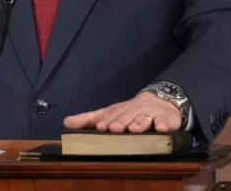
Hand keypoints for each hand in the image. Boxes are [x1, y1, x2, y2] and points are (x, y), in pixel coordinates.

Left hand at [63, 92, 181, 132]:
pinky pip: (164, 121)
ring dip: (139, 124)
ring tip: (134, 129)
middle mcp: (133, 112)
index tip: (100, 127)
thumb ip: (88, 119)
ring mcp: (149, 114)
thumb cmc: (129, 112)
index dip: (106, 121)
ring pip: (143, 119)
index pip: (111, 116)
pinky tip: (161, 129)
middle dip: (120, 122)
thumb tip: (66, 122)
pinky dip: (163, 125)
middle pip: (126, 117)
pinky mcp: (164, 119)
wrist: (159, 101)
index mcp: (118, 111)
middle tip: (114, 128)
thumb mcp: (108, 113)